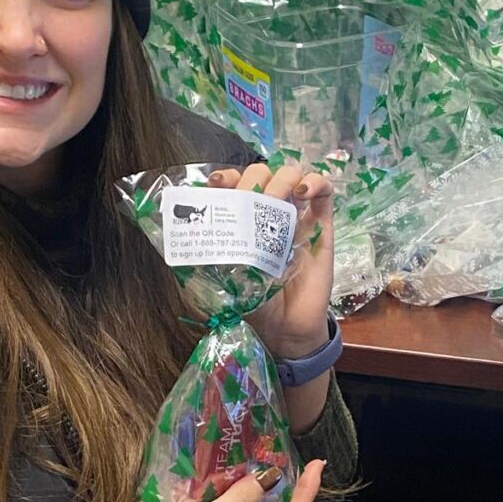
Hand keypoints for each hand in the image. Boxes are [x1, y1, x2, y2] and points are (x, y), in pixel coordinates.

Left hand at [208, 163, 334, 358]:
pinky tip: (302, 193)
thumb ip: (201, 265)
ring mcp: (296, 216)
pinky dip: (314, 182)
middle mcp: (268, 213)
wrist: (285, 329)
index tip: (218, 185)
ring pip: (292, 173)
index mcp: (242, 220)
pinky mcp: (322, 225)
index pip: (234, 183)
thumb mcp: (219, 283)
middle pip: (262, 172)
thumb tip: (178, 247)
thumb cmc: (254, 305)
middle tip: (251, 200)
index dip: (226, 177)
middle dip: (254, 179)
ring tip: (278, 198)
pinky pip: (324, 190)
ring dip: (283, 178)